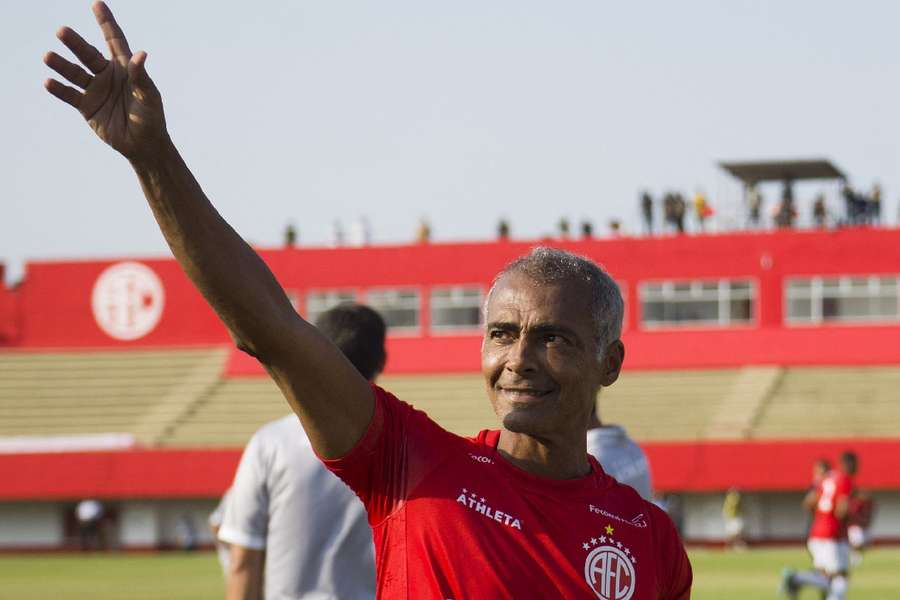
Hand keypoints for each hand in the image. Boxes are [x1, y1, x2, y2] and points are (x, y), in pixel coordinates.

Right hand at [44, 1, 166, 159]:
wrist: (143, 145)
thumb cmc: (151, 118)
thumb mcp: (149, 97)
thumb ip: (141, 77)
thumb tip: (141, 54)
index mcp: (124, 68)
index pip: (114, 40)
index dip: (106, 22)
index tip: (96, 4)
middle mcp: (107, 75)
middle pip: (88, 54)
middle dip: (75, 43)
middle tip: (61, 31)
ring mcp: (95, 90)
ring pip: (75, 73)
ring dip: (61, 65)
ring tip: (47, 56)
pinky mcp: (86, 106)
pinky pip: (70, 95)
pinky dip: (59, 89)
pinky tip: (48, 82)